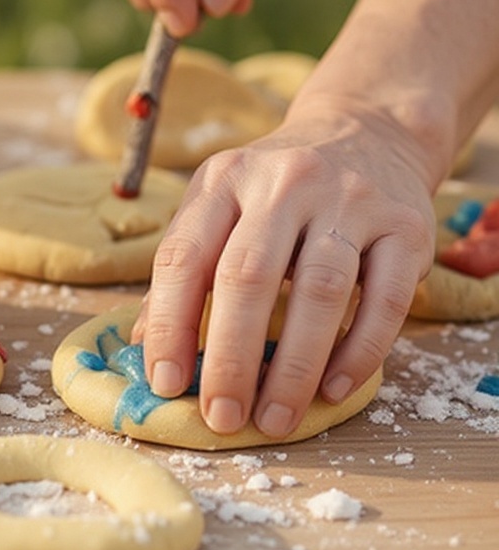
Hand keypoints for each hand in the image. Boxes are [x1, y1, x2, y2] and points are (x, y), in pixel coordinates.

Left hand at [134, 100, 435, 437]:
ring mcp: (350, 200)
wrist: (367, 131)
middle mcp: (283, 182)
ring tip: (275, 418)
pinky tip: (334, 390)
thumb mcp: (219, 207)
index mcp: (224, 180)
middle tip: (221, 417)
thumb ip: (183, 270)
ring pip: (320, 291)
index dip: (169, 325)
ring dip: (294, 367)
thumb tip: (142, 347)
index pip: (184, 257)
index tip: (164, 384)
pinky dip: (358, 352)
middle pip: (248, 276)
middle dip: (229, 357)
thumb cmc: (276, 191)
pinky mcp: (406, 226)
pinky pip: (385, 300)